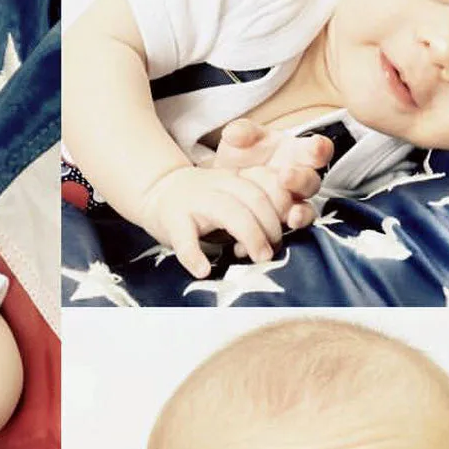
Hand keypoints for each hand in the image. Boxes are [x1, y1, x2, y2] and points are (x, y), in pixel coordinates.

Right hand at [139, 163, 300, 279]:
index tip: (290, 227)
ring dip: (249, 237)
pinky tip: (203, 270)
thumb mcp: (234, 195)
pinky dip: (194, 255)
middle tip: (272, 252)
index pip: (271, 185)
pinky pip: (185, 237)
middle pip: (255, 199)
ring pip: (229, 212)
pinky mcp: (173, 219)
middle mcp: (220, 184)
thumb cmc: (204, 203)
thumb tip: (282, 238)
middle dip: (270, 228)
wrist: (159, 192)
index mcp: (239, 177)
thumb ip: (258, 210)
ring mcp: (195, 200)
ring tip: (256, 259)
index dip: (285, 207)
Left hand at [214, 118, 333, 245]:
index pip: (319, 150)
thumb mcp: (240, 141)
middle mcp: (300, 181)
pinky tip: (254, 238)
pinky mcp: (277, 227)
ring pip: (304, 212)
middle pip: (312, 182)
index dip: (320, 149)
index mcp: (298, 154)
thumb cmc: (243, 155)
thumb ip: (241, 133)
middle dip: (301, 180)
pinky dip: (267, 238)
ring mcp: (292, 205)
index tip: (316, 147)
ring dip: (299, 215)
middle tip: (285, 176)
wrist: (226, 182)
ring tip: (290, 217)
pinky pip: (281, 235)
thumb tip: (234, 134)